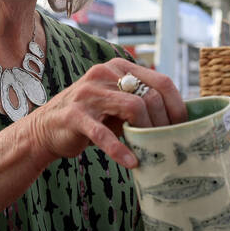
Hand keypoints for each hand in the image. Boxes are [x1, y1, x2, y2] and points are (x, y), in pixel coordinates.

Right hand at [26, 58, 185, 167]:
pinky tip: (131, 162)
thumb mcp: (116, 104)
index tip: (183, 127)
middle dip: (164, 122)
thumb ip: (140, 104)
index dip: (177, 106)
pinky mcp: (74, 115)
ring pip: (133, 108)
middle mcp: (104, 74)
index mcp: (118, 68)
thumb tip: (179, 121)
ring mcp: (88, 93)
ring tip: (152, 150)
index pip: (160, 81)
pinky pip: (103, 133)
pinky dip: (119, 150)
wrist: (45, 128)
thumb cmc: (90, 118)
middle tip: (168, 143)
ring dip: (147, 133)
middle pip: (150, 94)